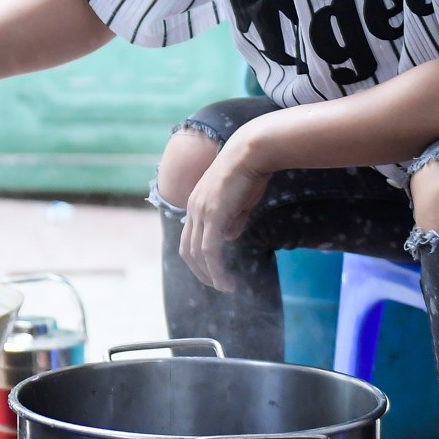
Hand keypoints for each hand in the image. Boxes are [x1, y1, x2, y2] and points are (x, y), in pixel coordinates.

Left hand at [179, 144, 272, 293]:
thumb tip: (228, 239)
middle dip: (201, 272)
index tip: (214, 272)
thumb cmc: (250, 171)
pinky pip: (210, 250)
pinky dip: (216, 270)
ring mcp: (201, 211)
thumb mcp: (240, 201)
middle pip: (187, 250)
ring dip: (210, 275)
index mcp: (196, 203)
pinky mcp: (213, 215)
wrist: (252, 151)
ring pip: (197, 254)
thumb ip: (232, 220)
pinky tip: (227, 281)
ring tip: (225, 287)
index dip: (199, 259)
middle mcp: (193, 208)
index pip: (190, 238)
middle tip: (218, 286)